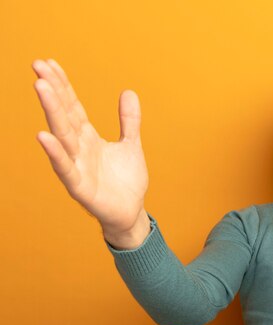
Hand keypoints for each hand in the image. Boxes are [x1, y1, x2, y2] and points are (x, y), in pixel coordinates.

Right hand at [33, 59, 149, 248]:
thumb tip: (128, 91)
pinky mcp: (80, 187)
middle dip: (52, 91)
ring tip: (41, 87)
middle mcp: (79, 149)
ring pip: (62, 136)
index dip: (63, 85)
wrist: (131, 211)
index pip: (72, 106)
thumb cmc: (126, 181)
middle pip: (63, 115)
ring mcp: (77, 167)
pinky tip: (43, 136)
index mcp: (88, 138)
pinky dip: (55, 153)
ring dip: (52, 112)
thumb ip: (129, 120)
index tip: (48, 63)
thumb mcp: (131, 144)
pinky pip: (65, 168)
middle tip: (38, 66)